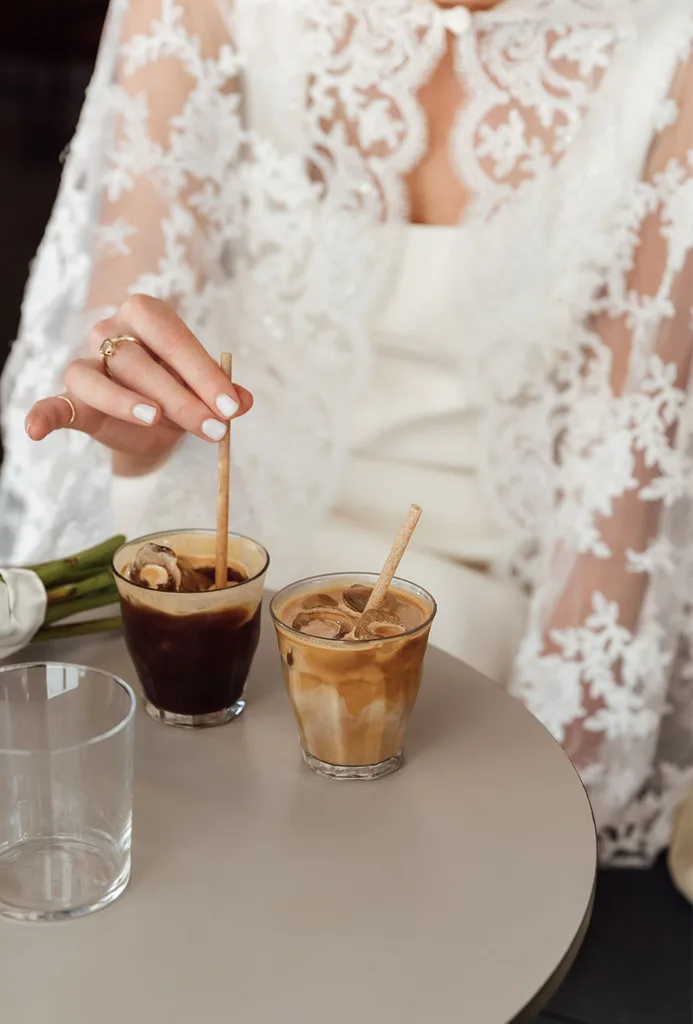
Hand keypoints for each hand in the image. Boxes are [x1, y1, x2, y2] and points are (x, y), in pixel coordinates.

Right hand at [25, 295, 252, 472]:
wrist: (153, 421)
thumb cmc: (180, 390)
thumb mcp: (205, 391)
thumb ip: (223, 392)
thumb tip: (244, 401)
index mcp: (146, 316)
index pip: (173, 338)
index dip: (203, 373)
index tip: (231, 407)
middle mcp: (110, 332)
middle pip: (138, 361)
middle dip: (180, 396)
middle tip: (214, 428)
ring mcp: (87, 363)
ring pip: (98, 378)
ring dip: (125, 401)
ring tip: (155, 420)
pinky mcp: (72, 397)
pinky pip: (54, 402)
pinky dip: (43, 414)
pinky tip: (36, 429)